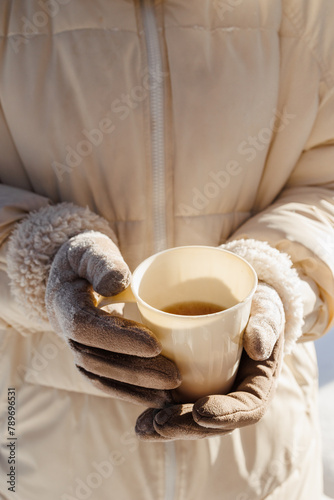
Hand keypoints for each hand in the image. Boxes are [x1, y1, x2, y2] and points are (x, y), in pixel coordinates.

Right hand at [45, 230, 180, 406]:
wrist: (71, 275)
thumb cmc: (86, 258)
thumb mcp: (91, 249)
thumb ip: (102, 263)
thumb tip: (118, 284)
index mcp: (63, 303)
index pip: (86, 327)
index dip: (118, 339)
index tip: (154, 344)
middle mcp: (65, 332)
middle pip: (97, 359)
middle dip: (136, 370)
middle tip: (174, 375)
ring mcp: (77, 348)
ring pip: (102, 376)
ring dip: (137, 387)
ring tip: (173, 391)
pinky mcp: (91, 358)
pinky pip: (107, 381)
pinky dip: (131, 392)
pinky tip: (158, 399)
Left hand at [135, 283, 284, 439]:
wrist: (242, 306)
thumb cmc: (258, 309)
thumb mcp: (267, 312)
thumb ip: (265, 326)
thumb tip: (257, 347)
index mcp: (259, 385)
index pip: (247, 408)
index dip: (225, 414)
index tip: (200, 411)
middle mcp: (236, 397)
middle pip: (215, 423)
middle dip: (188, 427)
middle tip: (161, 422)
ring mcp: (214, 395)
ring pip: (192, 421)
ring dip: (168, 428)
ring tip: (143, 427)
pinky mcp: (194, 388)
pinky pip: (178, 406)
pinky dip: (158, 414)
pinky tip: (140, 422)